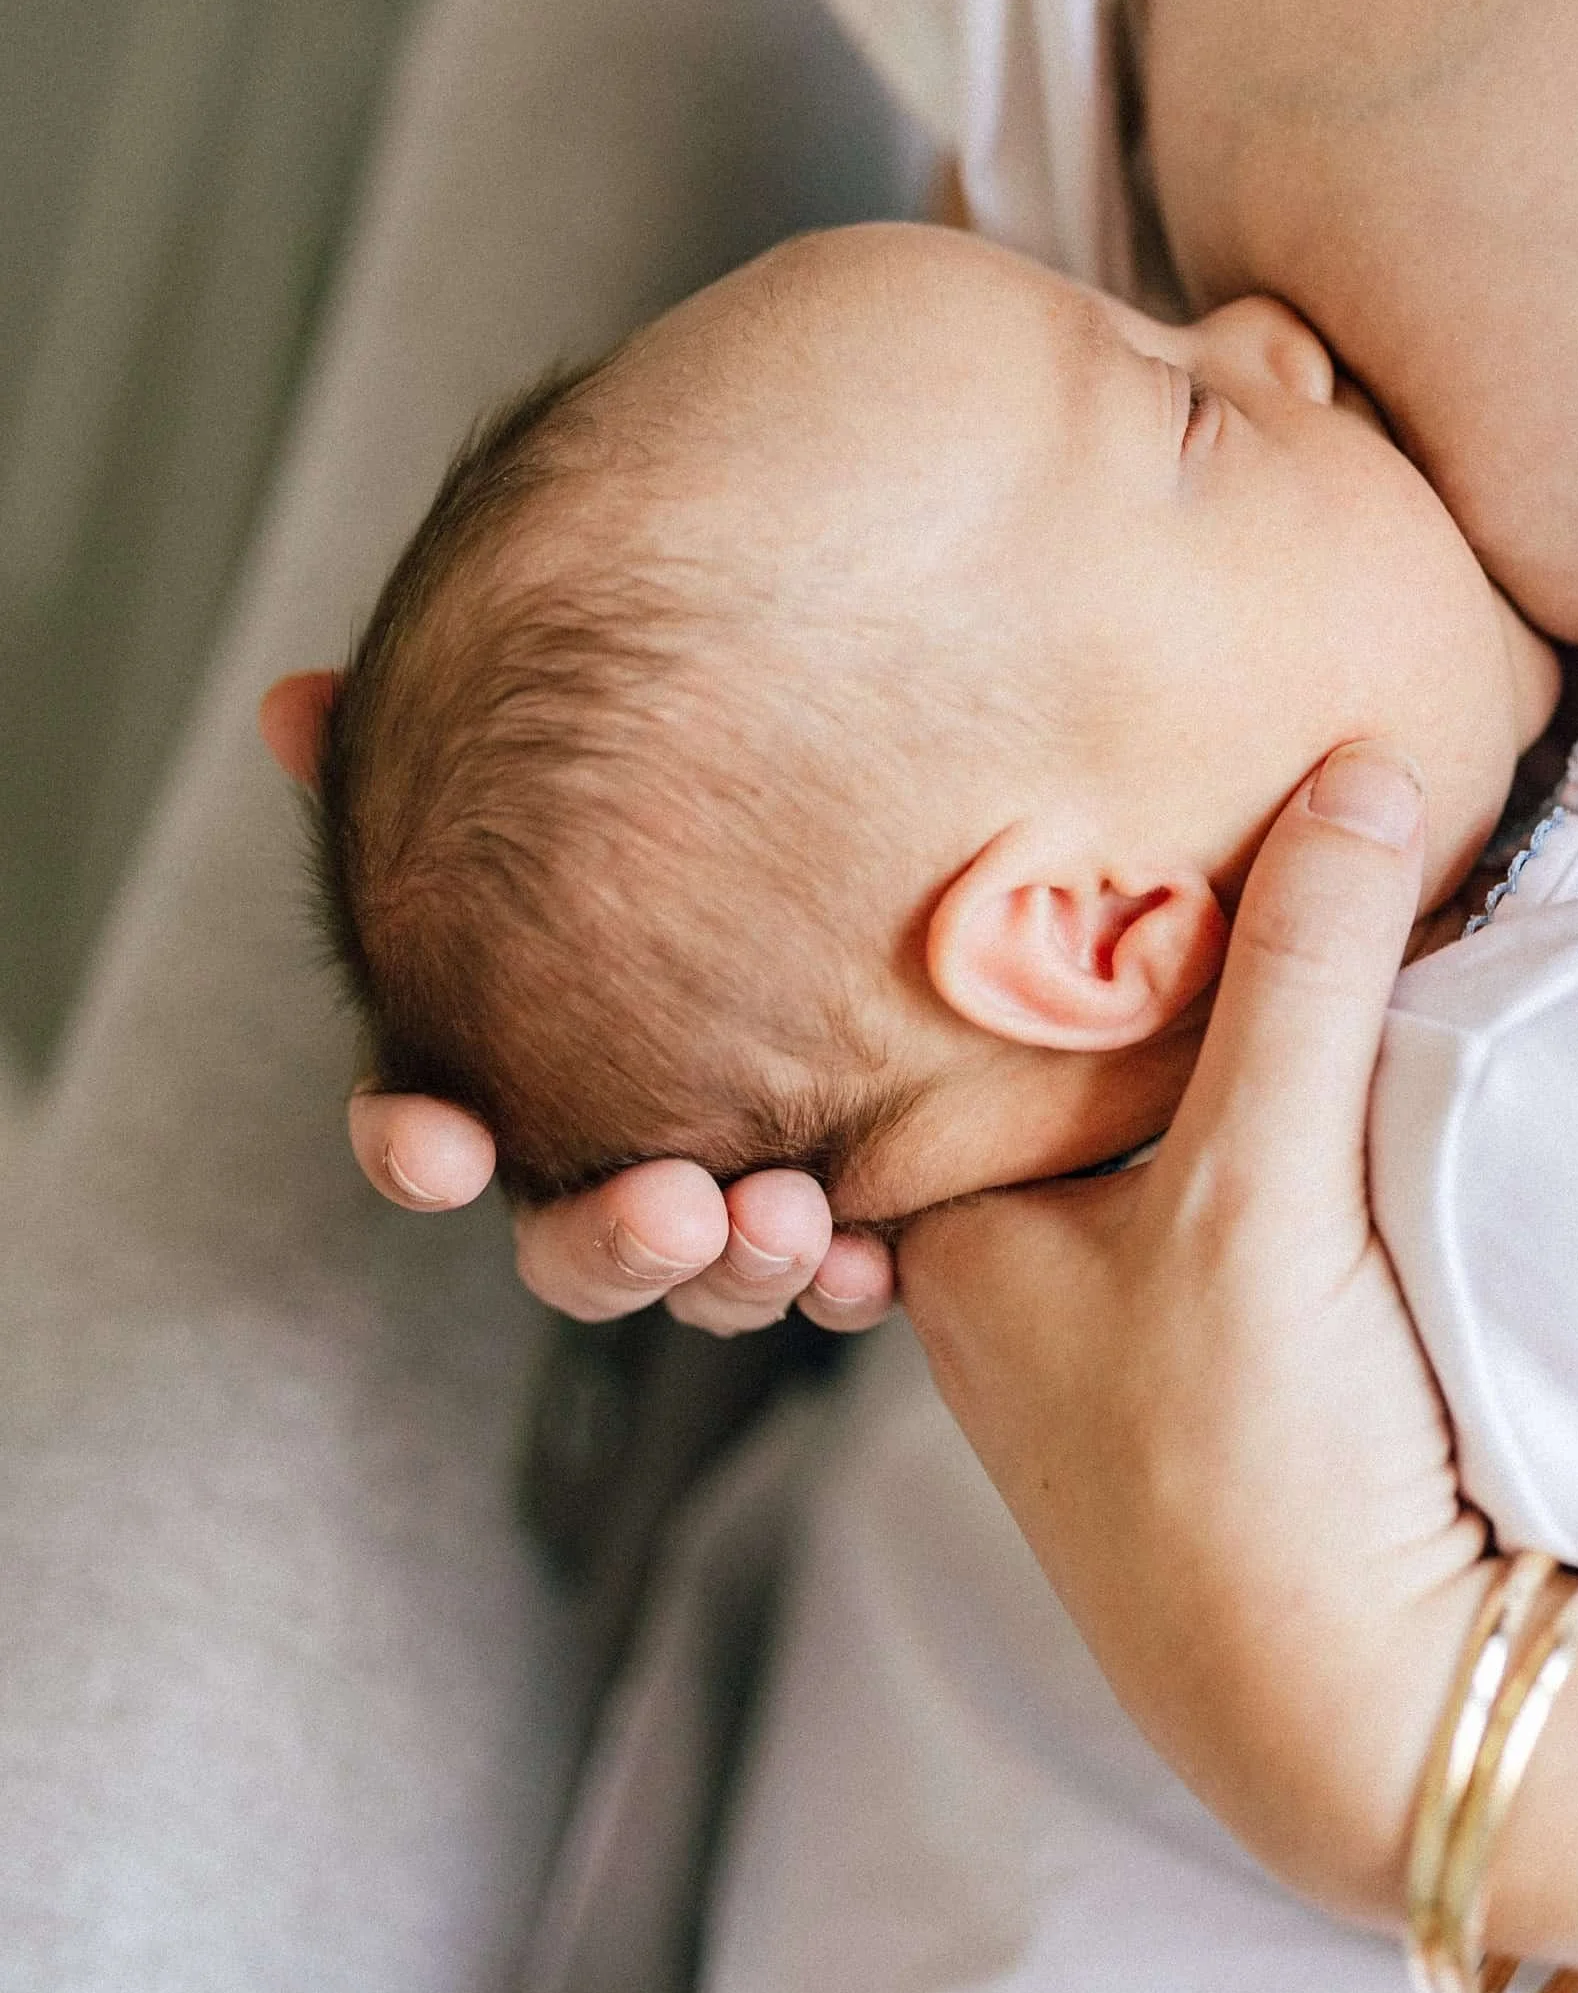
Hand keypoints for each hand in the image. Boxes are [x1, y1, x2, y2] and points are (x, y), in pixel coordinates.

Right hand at [262, 669, 897, 1333]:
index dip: (413, 1148)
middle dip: (610, 1243)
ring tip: (788, 1214)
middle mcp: (605, 1158)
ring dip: (734, 1271)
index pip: (422, 1133)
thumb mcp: (541, 769)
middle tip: (673, 1203)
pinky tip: (870, 1261)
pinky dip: (843, 1284)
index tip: (439, 1145)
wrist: (846, 847)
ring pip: (705, 1281)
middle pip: (572, 1252)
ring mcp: (719, 1200)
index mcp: (507, 1073)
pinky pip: (833, 1280)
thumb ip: (410, 751)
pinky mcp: (839, 1209)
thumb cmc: (655, 817)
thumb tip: (292, 708)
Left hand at [901, 742, 1489, 1920]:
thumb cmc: (1255, 1465)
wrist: (1379, 1725)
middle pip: (1057, 1079)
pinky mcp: (1219, 1405)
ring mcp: (1111, 1359)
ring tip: (1304, 948)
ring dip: (1213, 1062)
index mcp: (952, 1243)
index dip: (1027, 909)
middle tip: (1197, 832)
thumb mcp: (1266, 1175)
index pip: (961, 1029)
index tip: (1101, 794)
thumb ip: (1309, 963)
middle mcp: (1006, 1300)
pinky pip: (1221, 1217)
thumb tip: (1367, 762)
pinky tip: (1343, 1095)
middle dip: (1109, 973)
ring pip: (1145, 1149)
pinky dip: (1268, 1144)